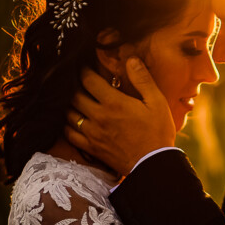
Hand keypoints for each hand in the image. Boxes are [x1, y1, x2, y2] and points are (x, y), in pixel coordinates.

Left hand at [65, 58, 175, 175]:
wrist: (154, 164)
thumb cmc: (158, 133)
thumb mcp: (157, 102)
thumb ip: (143, 79)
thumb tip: (131, 60)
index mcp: (114, 102)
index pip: (88, 80)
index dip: (84, 70)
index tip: (84, 66)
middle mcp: (99, 116)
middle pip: (74, 95)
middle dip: (74, 85)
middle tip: (76, 81)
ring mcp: (93, 133)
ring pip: (69, 114)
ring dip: (68, 104)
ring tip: (73, 99)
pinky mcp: (92, 148)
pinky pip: (70, 135)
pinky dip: (67, 126)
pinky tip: (71, 121)